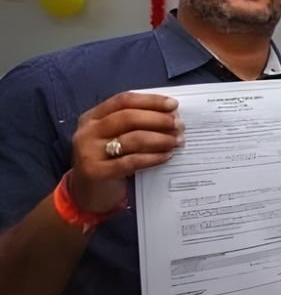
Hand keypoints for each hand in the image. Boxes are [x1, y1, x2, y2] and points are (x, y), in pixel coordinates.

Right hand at [70, 92, 183, 213]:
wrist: (88, 194)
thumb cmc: (109, 161)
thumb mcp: (115, 138)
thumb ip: (134, 125)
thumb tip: (171, 115)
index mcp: (93, 117)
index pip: (123, 100)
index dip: (150, 101)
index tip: (173, 105)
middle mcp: (88, 131)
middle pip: (128, 117)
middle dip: (158, 120)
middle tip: (179, 126)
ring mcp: (89, 151)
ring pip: (132, 139)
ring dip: (160, 139)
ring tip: (177, 141)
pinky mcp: (97, 172)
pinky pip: (132, 161)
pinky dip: (153, 157)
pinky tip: (167, 156)